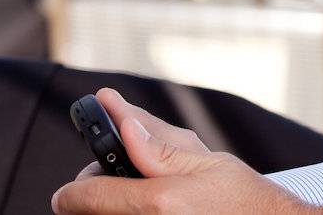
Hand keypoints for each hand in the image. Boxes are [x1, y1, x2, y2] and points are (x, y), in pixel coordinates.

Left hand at [52, 88, 315, 213]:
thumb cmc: (246, 201)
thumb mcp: (207, 162)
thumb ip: (156, 142)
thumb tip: (119, 117)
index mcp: (157, 201)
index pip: (80, 196)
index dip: (75, 186)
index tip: (81, 183)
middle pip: (85, 214)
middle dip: (101, 197)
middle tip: (134, 187)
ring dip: (118, 208)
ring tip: (155, 201)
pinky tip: (164, 211)